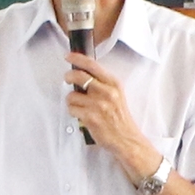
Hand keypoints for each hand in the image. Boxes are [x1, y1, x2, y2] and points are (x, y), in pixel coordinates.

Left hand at [65, 51, 156, 172]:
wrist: (126, 138)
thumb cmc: (119, 116)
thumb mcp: (116, 94)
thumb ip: (102, 83)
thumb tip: (81, 72)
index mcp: (113, 84)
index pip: (93, 65)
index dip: (77, 58)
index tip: (68, 56)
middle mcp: (107, 91)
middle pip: (78, 76)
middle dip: (68, 77)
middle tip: (68, 80)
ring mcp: (98, 104)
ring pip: (71, 95)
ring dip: (72, 101)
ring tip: (82, 107)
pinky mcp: (90, 116)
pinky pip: (71, 109)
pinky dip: (73, 112)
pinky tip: (82, 116)